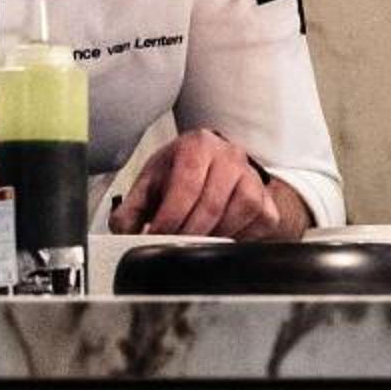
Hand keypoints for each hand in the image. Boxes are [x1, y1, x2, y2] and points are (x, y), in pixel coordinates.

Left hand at [115, 129, 297, 240]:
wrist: (216, 170)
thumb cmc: (182, 175)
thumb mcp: (152, 184)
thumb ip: (132, 208)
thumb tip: (123, 232)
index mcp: (198, 145)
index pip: (186, 186)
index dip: (169, 218)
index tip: (156, 236)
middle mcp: (230, 156)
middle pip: (210, 206)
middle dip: (187, 233)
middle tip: (172, 244)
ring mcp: (253, 178)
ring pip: (236, 217)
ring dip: (212, 236)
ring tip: (195, 238)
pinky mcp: (268, 202)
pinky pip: (256, 227)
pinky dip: (237, 238)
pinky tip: (220, 235)